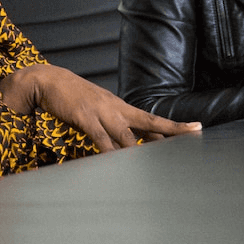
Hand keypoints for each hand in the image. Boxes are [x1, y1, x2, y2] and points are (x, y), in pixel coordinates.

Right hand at [1, 62, 201, 151]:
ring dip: (139, 150)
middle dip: (171, 131)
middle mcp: (116, 109)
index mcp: (120, 107)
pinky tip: (116, 161)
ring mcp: (101, 112)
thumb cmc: (72, 98)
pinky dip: (109, 150)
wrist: (48, 80)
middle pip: (149, 123)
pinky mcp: (84, 117)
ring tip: (154, 164)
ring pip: (126, 135)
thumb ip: (111, 126)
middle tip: (193, 135)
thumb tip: (125, 145)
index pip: (152, 119)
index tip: (196, 128)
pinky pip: (99, 137)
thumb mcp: (97, 109)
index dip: (174, 126)